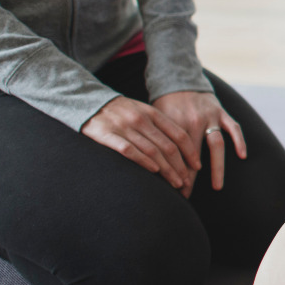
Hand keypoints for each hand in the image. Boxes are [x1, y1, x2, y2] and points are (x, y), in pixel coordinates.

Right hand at [81, 97, 197, 191]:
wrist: (87, 101)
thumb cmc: (120, 112)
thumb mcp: (142, 112)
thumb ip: (159, 127)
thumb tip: (179, 150)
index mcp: (152, 113)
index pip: (178, 134)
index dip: (190, 152)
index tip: (197, 166)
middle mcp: (140, 119)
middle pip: (168, 147)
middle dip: (180, 167)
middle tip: (187, 182)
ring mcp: (124, 127)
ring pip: (153, 151)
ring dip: (167, 170)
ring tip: (176, 183)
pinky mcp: (107, 135)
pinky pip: (130, 150)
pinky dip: (144, 162)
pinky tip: (154, 172)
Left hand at [152, 91, 246, 194]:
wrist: (178, 79)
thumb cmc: (164, 103)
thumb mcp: (156, 119)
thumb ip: (159, 139)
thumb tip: (153, 166)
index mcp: (175, 124)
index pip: (175, 156)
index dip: (175, 174)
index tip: (173, 192)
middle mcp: (194, 120)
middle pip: (194, 155)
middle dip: (190, 178)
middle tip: (187, 196)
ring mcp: (210, 116)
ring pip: (216, 145)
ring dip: (217, 167)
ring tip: (216, 187)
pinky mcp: (221, 111)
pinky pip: (234, 127)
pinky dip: (239, 141)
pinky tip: (242, 156)